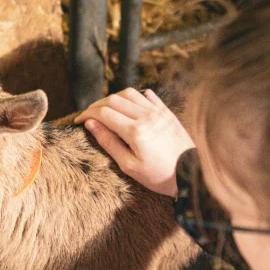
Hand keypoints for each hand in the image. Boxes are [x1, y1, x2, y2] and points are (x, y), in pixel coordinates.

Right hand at [74, 88, 193, 196]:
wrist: (191, 175)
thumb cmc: (159, 176)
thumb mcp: (129, 166)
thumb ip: (108, 143)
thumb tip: (90, 125)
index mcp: (135, 131)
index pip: (103, 113)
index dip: (87, 115)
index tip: (78, 121)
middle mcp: (146, 116)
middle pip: (113, 100)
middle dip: (96, 106)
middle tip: (88, 116)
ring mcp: (158, 111)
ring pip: (129, 93)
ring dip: (113, 98)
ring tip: (106, 110)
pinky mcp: (167, 112)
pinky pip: (147, 95)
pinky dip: (133, 96)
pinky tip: (128, 106)